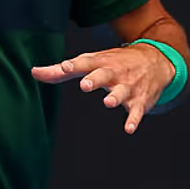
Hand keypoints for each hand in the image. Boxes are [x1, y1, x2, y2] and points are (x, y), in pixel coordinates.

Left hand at [31, 44, 174, 134]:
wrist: (155, 60)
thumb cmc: (115, 61)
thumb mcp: (91, 61)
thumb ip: (62, 70)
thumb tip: (34, 72)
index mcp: (99, 62)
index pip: (85, 62)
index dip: (74, 65)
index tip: (64, 66)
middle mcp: (114, 73)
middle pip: (103, 74)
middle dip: (94, 79)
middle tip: (85, 85)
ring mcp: (128, 86)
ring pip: (121, 91)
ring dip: (115, 97)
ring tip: (108, 102)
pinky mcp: (140, 100)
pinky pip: (137, 110)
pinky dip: (134, 119)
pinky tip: (128, 128)